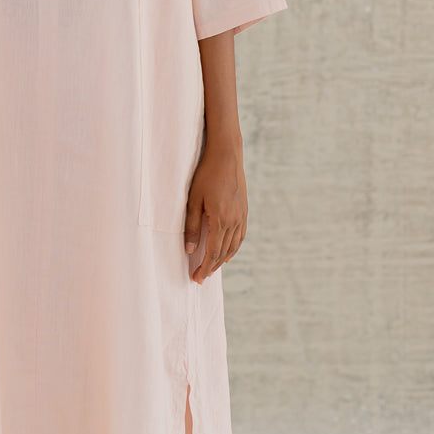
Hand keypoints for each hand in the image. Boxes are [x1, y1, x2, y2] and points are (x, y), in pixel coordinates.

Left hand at [184, 137, 246, 282]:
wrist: (227, 155)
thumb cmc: (206, 175)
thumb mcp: (193, 200)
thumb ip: (192, 227)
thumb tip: (190, 251)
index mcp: (220, 220)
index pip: (212, 252)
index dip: (205, 268)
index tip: (196, 279)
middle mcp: (234, 221)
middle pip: (223, 252)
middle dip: (212, 267)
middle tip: (200, 278)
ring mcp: (241, 215)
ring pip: (233, 245)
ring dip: (223, 259)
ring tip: (212, 269)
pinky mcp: (244, 210)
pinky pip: (240, 235)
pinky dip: (234, 248)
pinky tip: (228, 253)